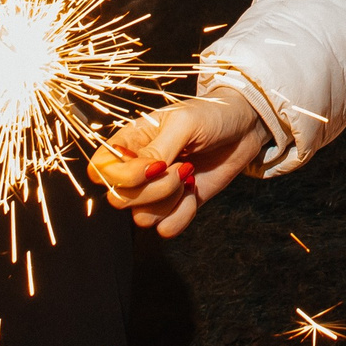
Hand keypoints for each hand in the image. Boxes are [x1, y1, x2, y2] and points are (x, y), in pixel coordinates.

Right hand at [92, 88, 269, 237]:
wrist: (245, 129)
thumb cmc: (211, 115)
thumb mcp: (183, 124)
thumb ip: (157, 149)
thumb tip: (139, 171)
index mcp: (130, 142)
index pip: (100, 169)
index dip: (119, 176)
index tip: (153, 165)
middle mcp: (137, 169)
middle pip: (118, 199)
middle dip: (153, 190)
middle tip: (179, 167)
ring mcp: (156, 190)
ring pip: (142, 217)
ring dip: (169, 201)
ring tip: (188, 176)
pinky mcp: (177, 206)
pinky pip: (165, 229)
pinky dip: (182, 216)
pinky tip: (194, 193)